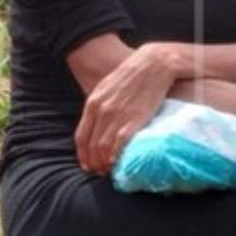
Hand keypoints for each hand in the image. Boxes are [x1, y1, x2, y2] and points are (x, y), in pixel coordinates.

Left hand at [74, 43, 176, 174]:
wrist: (154, 64)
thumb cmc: (133, 74)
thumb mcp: (108, 86)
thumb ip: (100, 104)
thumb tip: (98, 123)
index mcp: (93, 103)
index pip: (81, 137)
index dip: (83, 154)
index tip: (87, 165)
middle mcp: (102, 111)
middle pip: (92, 145)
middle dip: (94, 162)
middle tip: (99, 172)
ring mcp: (117, 115)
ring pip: (103, 148)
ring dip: (104, 163)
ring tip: (109, 170)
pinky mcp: (134, 118)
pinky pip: (119, 143)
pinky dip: (116, 156)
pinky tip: (118, 162)